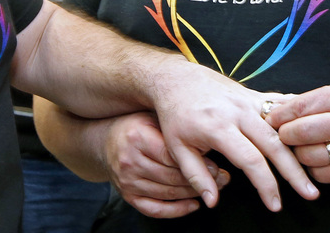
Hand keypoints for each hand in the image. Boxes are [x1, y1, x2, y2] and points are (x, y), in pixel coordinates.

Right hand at [103, 111, 229, 217]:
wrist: (106, 140)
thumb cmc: (136, 126)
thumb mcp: (153, 118)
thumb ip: (175, 130)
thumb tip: (209, 144)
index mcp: (137, 138)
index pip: (173, 157)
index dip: (198, 164)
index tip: (218, 166)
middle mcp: (130, 161)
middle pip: (173, 178)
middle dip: (201, 181)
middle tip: (223, 179)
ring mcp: (127, 181)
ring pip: (168, 194)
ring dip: (193, 194)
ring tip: (213, 189)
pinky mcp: (127, 196)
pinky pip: (155, 209)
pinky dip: (176, 210)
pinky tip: (192, 204)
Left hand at [151, 62, 317, 210]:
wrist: (177, 79)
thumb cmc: (176, 115)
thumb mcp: (176, 148)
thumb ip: (196, 176)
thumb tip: (212, 202)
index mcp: (218, 127)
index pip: (250, 160)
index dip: (266, 185)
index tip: (275, 205)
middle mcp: (237, 112)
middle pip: (274, 144)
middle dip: (294, 172)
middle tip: (310, 194)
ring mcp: (247, 101)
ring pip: (282, 126)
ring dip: (300, 147)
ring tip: (317, 167)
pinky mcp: (253, 95)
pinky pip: (280, 106)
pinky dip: (297, 118)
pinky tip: (313, 130)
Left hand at [266, 85, 329, 184]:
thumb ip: (308, 101)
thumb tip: (274, 108)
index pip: (301, 107)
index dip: (279, 115)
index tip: (269, 119)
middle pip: (303, 133)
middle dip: (284, 135)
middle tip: (280, 134)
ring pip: (309, 157)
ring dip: (297, 153)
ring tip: (298, 146)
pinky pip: (321, 175)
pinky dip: (313, 168)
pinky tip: (316, 159)